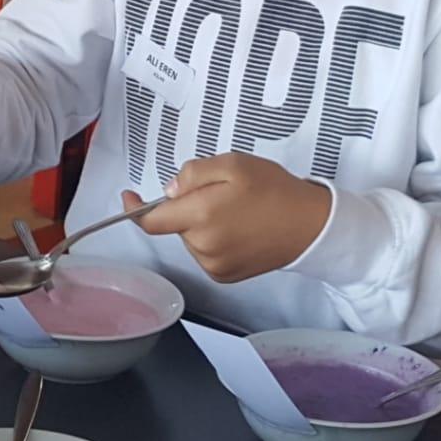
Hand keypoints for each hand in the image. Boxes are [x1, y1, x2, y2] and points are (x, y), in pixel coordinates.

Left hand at [125, 153, 330, 282]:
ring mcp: (214, 265)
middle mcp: (203, 246)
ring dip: (201, 224)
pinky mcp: (225, 275)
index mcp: (201, 216)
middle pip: (175, 224)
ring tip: (237, 212)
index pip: (152, 220)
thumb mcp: (233, 164)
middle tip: (222, 193)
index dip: (135, 209)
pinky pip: (205, 252)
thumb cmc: (274, 191)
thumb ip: (193, 174)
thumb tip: (170, 191)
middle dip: (188, 206)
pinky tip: (239, 230)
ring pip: (190, 238)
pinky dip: (213, 239)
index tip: (129, 196)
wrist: (311, 226)